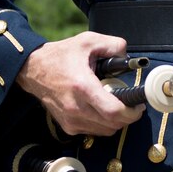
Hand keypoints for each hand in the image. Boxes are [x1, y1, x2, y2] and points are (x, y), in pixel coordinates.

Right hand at [16, 31, 144, 135]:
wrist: (33, 70)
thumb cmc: (61, 55)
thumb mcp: (88, 41)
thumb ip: (112, 45)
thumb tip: (128, 56)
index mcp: (83, 86)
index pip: (113, 111)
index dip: (131, 112)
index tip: (138, 106)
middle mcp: (76, 108)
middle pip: (112, 125)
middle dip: (127, 117)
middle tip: (131, 104)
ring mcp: (70, 120)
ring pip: (105, 131)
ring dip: (116, 121)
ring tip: (116, 104)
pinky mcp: (67, 126)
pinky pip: (93, 131)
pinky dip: (103, 124)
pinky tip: (101, 108)